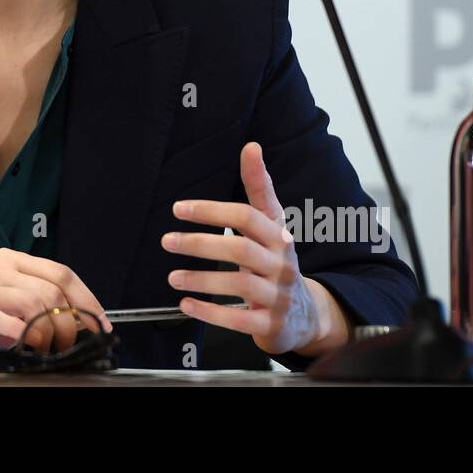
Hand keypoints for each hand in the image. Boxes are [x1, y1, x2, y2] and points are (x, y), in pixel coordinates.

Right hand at [0, 248, 111, 354]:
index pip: (62, 273)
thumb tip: (80, 321)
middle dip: (69, 324)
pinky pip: (7, 322)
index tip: (100, 325)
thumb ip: (39, 301)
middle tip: (67, 346)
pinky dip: (21, 337)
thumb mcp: (9, 301)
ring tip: (44, 350)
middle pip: (52, 291)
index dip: (86, 301)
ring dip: (47, 334)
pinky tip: (22, 346)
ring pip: (34, 305)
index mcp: (11, 259)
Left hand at [161, 141, 348, 357]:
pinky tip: (186, 304)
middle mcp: (281, 264)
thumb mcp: (272, 224)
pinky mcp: (271, 325)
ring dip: (201, 280)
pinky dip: (210, 313)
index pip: (247, 217)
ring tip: (172, 275)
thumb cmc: (277, 261)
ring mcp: (278, 296)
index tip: (179, 209)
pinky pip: (239, 320)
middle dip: (200, 244)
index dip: (212, 211)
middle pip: (240, 250)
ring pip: (239, 285)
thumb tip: (250, 147)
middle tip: (167, 241)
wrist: (306, 314)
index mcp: (279, 236)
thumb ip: (258, 187)